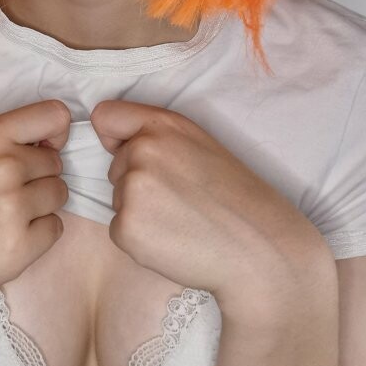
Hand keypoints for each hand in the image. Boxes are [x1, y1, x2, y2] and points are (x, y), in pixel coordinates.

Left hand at [89, 99, 329, 313]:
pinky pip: (119, 229)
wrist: (260, 249)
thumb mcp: (200, 145)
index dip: (114, 137)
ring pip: (118, 198)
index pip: (105, 117)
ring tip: (182, 220)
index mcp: (163, 124)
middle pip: (115, 166)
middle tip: (181, 199)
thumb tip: (113, 143)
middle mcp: (142, 150)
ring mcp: (131, 189)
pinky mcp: (126, 228)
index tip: (129, 152)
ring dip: (140, 211)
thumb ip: (157, 136)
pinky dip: (140, 239)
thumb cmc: (236, 198)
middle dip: (138, 182)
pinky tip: (174, 241)